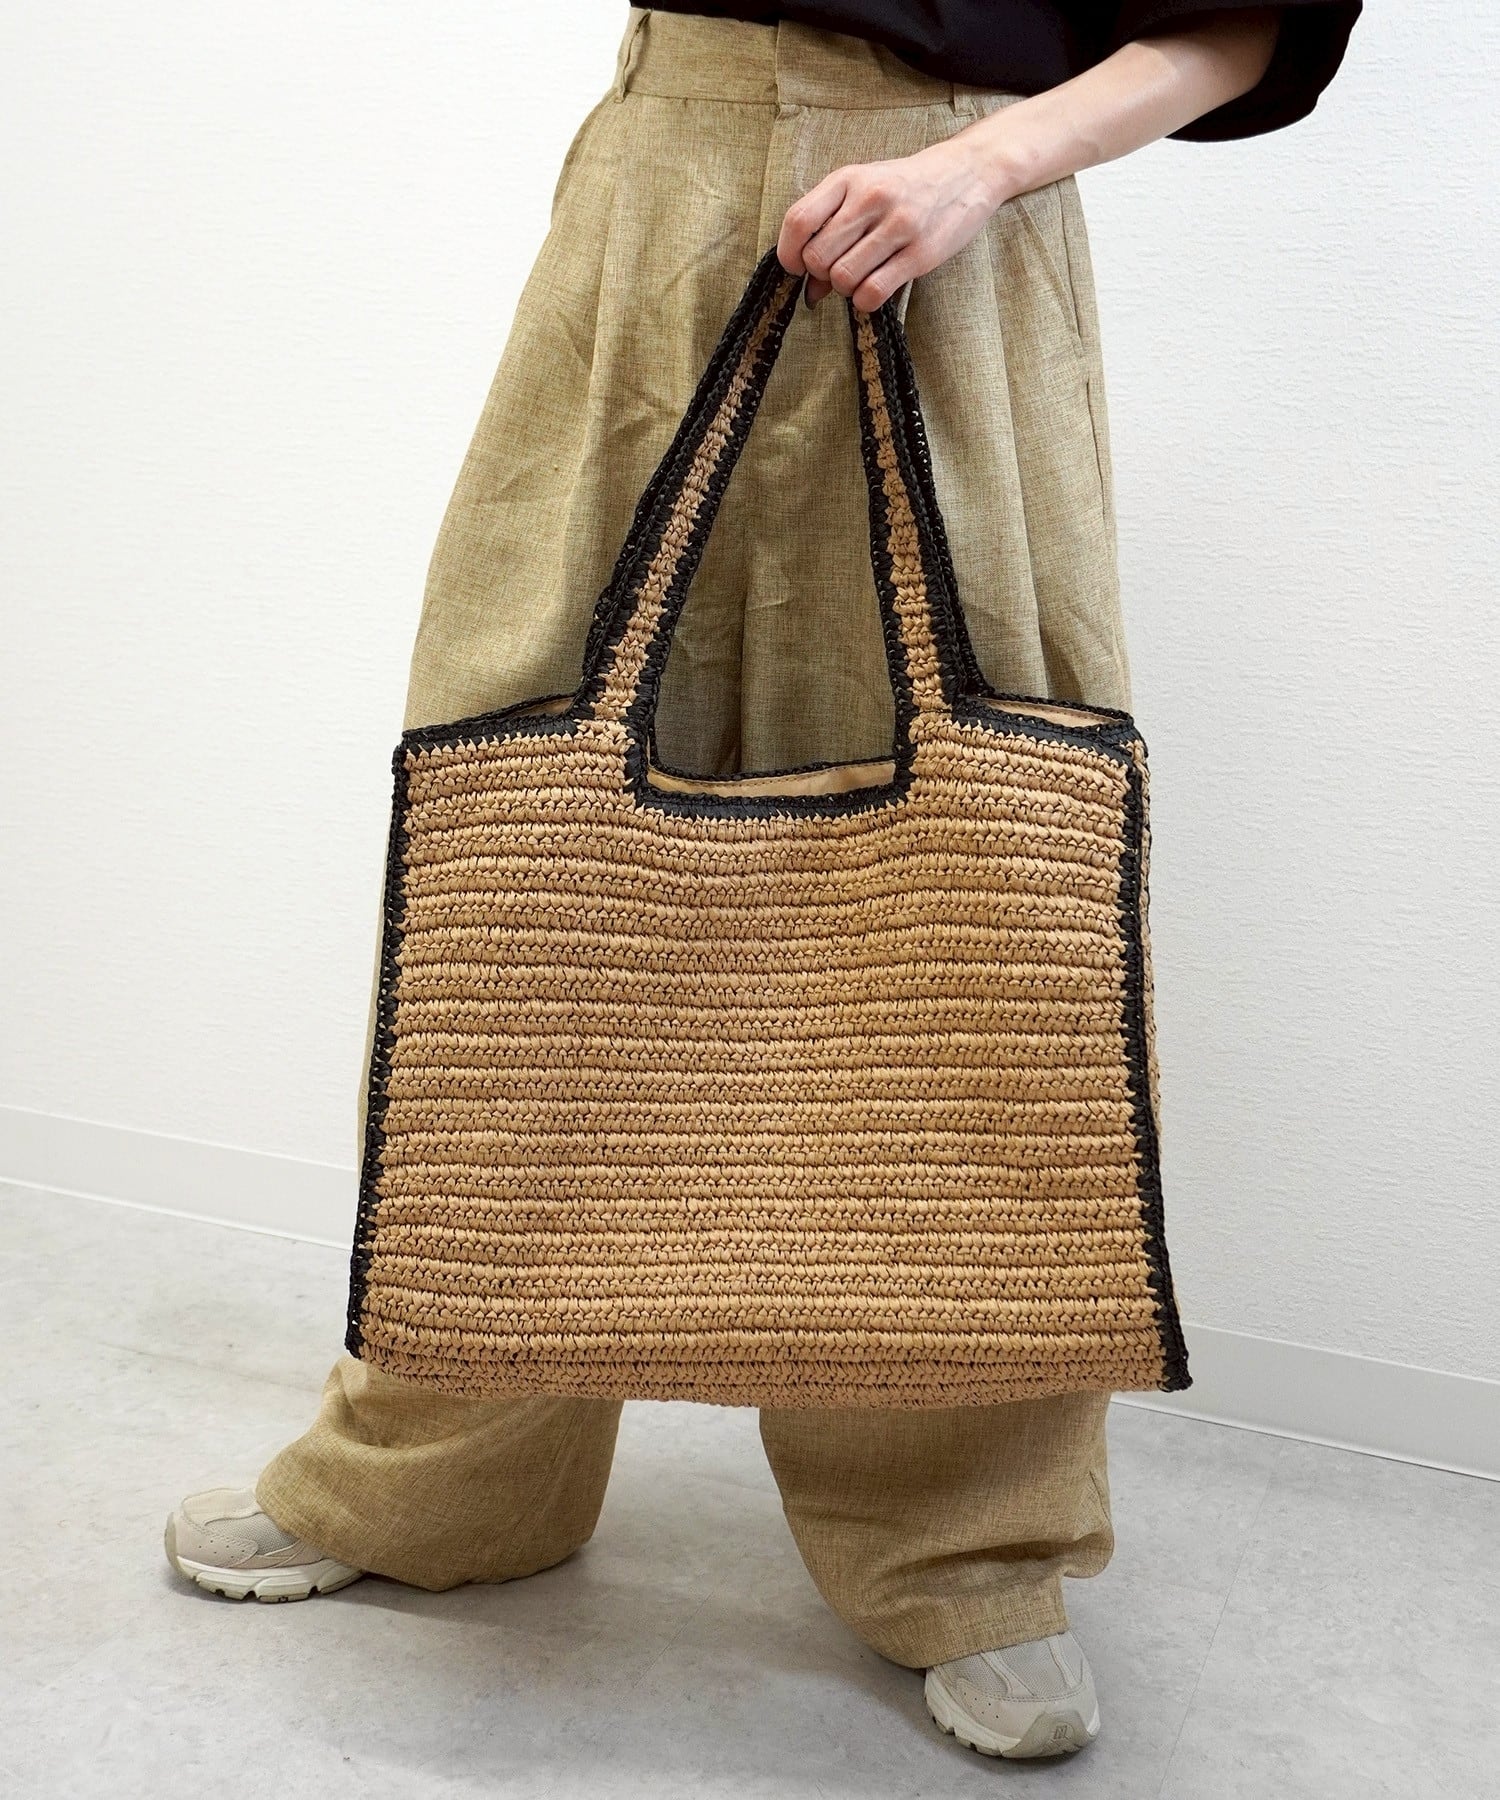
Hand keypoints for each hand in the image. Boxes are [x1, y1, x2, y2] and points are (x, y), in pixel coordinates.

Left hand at [777, 138, 1002, 312]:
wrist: (966, 172)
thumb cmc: (905, 187)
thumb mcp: (863, 191)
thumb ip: (831, 229)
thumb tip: (809, 288)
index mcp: (849, 178)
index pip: (798, 221)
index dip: (789, 254)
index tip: (797, 266)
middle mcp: (872, 198)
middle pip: (818, 257)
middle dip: (820, 275)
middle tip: (838, 270)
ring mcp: (898, 225)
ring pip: (843, 278)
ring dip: (845, 288)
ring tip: (861, 276)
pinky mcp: (920, 254)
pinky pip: (872, 292)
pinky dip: (865, 301)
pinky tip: (874, 289)